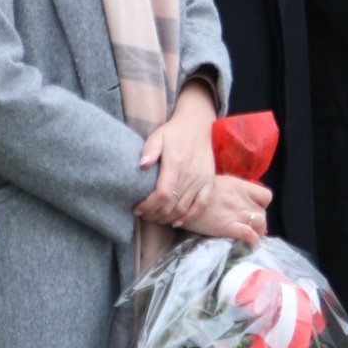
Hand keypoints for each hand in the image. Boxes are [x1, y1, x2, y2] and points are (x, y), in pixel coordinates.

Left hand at [135, 81, 220, 228]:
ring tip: (155, 218)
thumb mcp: (158, 136)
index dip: (148, 206)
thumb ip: (149, 150)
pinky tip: (177, 222)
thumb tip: (141, 165)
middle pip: (171, 204)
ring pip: (184, 208)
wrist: (197, 125)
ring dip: (168, 218)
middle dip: (155, 214)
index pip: (161, 194)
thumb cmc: (174, 132)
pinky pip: (201, 204)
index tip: (137, 209)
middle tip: (144, 216)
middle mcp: (190, 174)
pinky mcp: (209, 181)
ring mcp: (201, 179)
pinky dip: (189, 216)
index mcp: (175, 164)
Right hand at [184, 175, 273, 245]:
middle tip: (251, 228)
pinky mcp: (228, 226)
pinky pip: (249, 234)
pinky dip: (253, 241)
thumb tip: (234, 201)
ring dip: (258, 232)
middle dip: (259, 222)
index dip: (262, 206)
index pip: (266, 195)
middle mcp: (241, 198)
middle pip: (262, 212)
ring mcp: (236, 212)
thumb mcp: (216, 184)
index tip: (254, 210)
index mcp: (239, 186)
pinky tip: (250, 245)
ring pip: (260, 223)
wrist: (180, 198)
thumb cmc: (194, 191)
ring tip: (252, 237)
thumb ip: (230, 191)